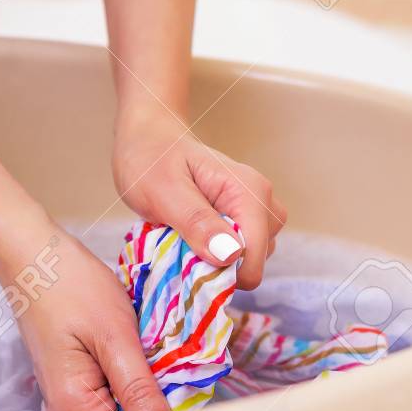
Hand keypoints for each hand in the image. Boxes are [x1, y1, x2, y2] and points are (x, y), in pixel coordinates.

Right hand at [0, 224, 168, 410]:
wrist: (35, 256)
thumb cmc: (70, 287)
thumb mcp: (115, 336)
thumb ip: (139, 388)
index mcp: (73, 409)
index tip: (194, 409)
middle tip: (185, 382)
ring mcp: (70, 400)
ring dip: (148, 398)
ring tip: (171, 372)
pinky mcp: (78, 383)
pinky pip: (113, 397)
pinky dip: (135, 384)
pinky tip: (149, 365)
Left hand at [112, 110, 286, 289]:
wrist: (149, 138)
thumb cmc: (151, 160)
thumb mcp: (163, 192)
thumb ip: (196, 222)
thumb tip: (230, 255)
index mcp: (249, 192)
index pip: (254, 256)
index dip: (221, 272)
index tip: (186, 262)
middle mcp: (262, 201)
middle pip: (255, 260)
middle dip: (218, 265)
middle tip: (180, 243)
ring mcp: (256, 210)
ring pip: (249, 259)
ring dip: (216, 260)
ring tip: (184, 237)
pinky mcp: (245, 219)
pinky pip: (240, 252)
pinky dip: (216, 254)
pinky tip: (192, 237)